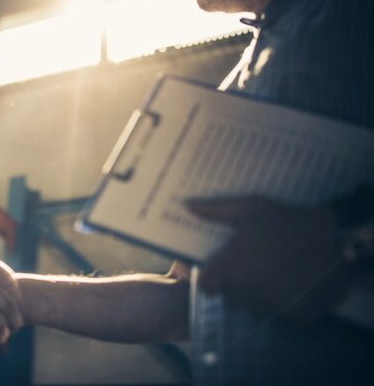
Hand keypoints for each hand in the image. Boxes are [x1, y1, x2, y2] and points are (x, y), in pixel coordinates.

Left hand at [187, 197, 350, 323]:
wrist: (336, 239)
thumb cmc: (287, 221)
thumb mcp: (249, 208)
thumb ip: (215, 211)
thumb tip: (187, 205)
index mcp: (229, 270)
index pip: (207, 287)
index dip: (213, 278)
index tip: (222, 268)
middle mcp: (246, 294)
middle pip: (230, 299)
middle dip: (236, 285)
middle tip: (253, 267)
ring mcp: (271, 309)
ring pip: (255, 308)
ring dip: (258, 296)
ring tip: (273, 273)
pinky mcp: (296, 318)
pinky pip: (280, 315)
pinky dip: (283, 304)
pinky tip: (291, 283)